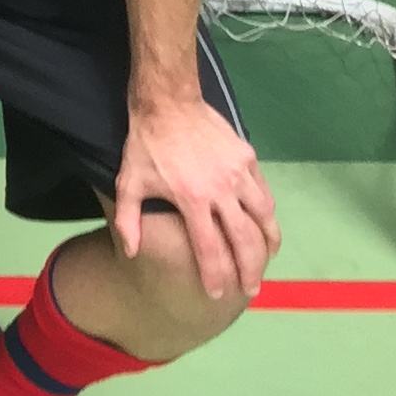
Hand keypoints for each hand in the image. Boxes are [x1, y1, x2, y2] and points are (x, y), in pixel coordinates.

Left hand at [113, 95, 277, 301]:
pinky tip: (266, 225)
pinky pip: (263, 193)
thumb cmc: (145, 145)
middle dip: (250, 270)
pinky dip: (267, 214)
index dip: (215, 274)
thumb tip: (131, 252)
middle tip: (251, 289)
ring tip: (266, 261)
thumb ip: (128, 219)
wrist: (168, 102)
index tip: (217, 293)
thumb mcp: (127, 182)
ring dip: (268, 243)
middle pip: (244, 240)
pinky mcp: (248, 158)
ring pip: (264, 217)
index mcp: (191, 200)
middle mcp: (221, 190)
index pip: (210, 249)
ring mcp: (238, 173)